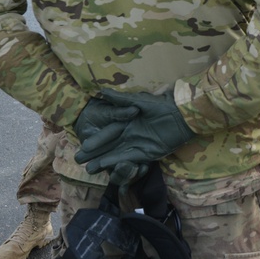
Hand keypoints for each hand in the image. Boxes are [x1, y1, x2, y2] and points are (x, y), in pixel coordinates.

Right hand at [74, 90, 194, 183]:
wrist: (181, 115)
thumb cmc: (161, 105)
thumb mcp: (139, 101)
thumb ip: (120, 99)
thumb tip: (100, 90)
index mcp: (127, 121)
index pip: (108, 131)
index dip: (96, 138)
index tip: (82, 143)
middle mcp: (130, 134)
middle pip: (109, 145)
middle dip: (95, 153)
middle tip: (78, 159)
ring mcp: (137, 144)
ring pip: (116, 154)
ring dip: (103, 161)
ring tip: (88, 168)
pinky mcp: (147, 153)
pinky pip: (129, 159)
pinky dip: (118, 163)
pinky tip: (106, 167)